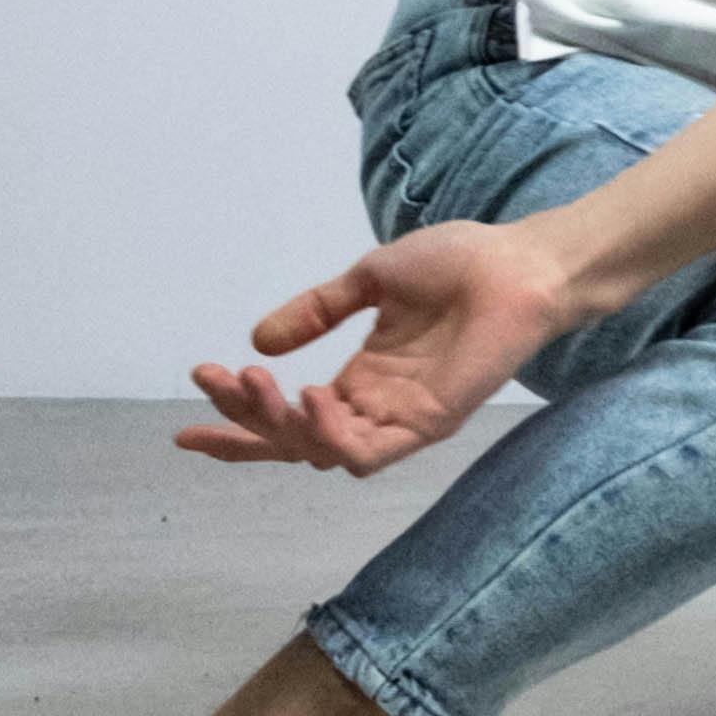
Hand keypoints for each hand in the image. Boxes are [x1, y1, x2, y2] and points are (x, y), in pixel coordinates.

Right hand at [175, 222, 592, 474]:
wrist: (518, 263)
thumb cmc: (460, 265)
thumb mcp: (370, 280)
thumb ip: (316, 310)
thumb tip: (257, 341)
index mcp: (363, 378)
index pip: (289, 412)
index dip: (239, 410)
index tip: (197, 381)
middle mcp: (375, 406)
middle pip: (291, 440)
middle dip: (242, 422)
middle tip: (213, 381)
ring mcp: (400, 421)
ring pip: (318, 450)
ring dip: (277, 423)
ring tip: (255, 381)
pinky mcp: (427, 425)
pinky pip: (366, 452)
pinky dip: (330, 435)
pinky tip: (310, 398)